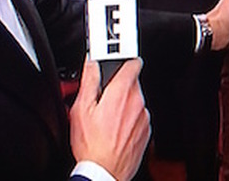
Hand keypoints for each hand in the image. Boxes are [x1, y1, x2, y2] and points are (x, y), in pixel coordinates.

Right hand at [70, 59, 150, 180]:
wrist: (104, 173)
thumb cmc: (92, 145)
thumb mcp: (81, 109)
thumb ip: (89, 80)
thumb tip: (91, 62)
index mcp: (122, 91)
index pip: (133, 63)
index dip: (124, 60)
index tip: (118, 61)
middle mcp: (138, 102)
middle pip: (132, 83)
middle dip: (118, 87)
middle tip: (102, 99)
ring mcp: (144, 118)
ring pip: (135, 101)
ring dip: (124, 104)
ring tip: (107, 119)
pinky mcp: (147, 132)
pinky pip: (139, 118)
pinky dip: (129, 120)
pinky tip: (115, 130)